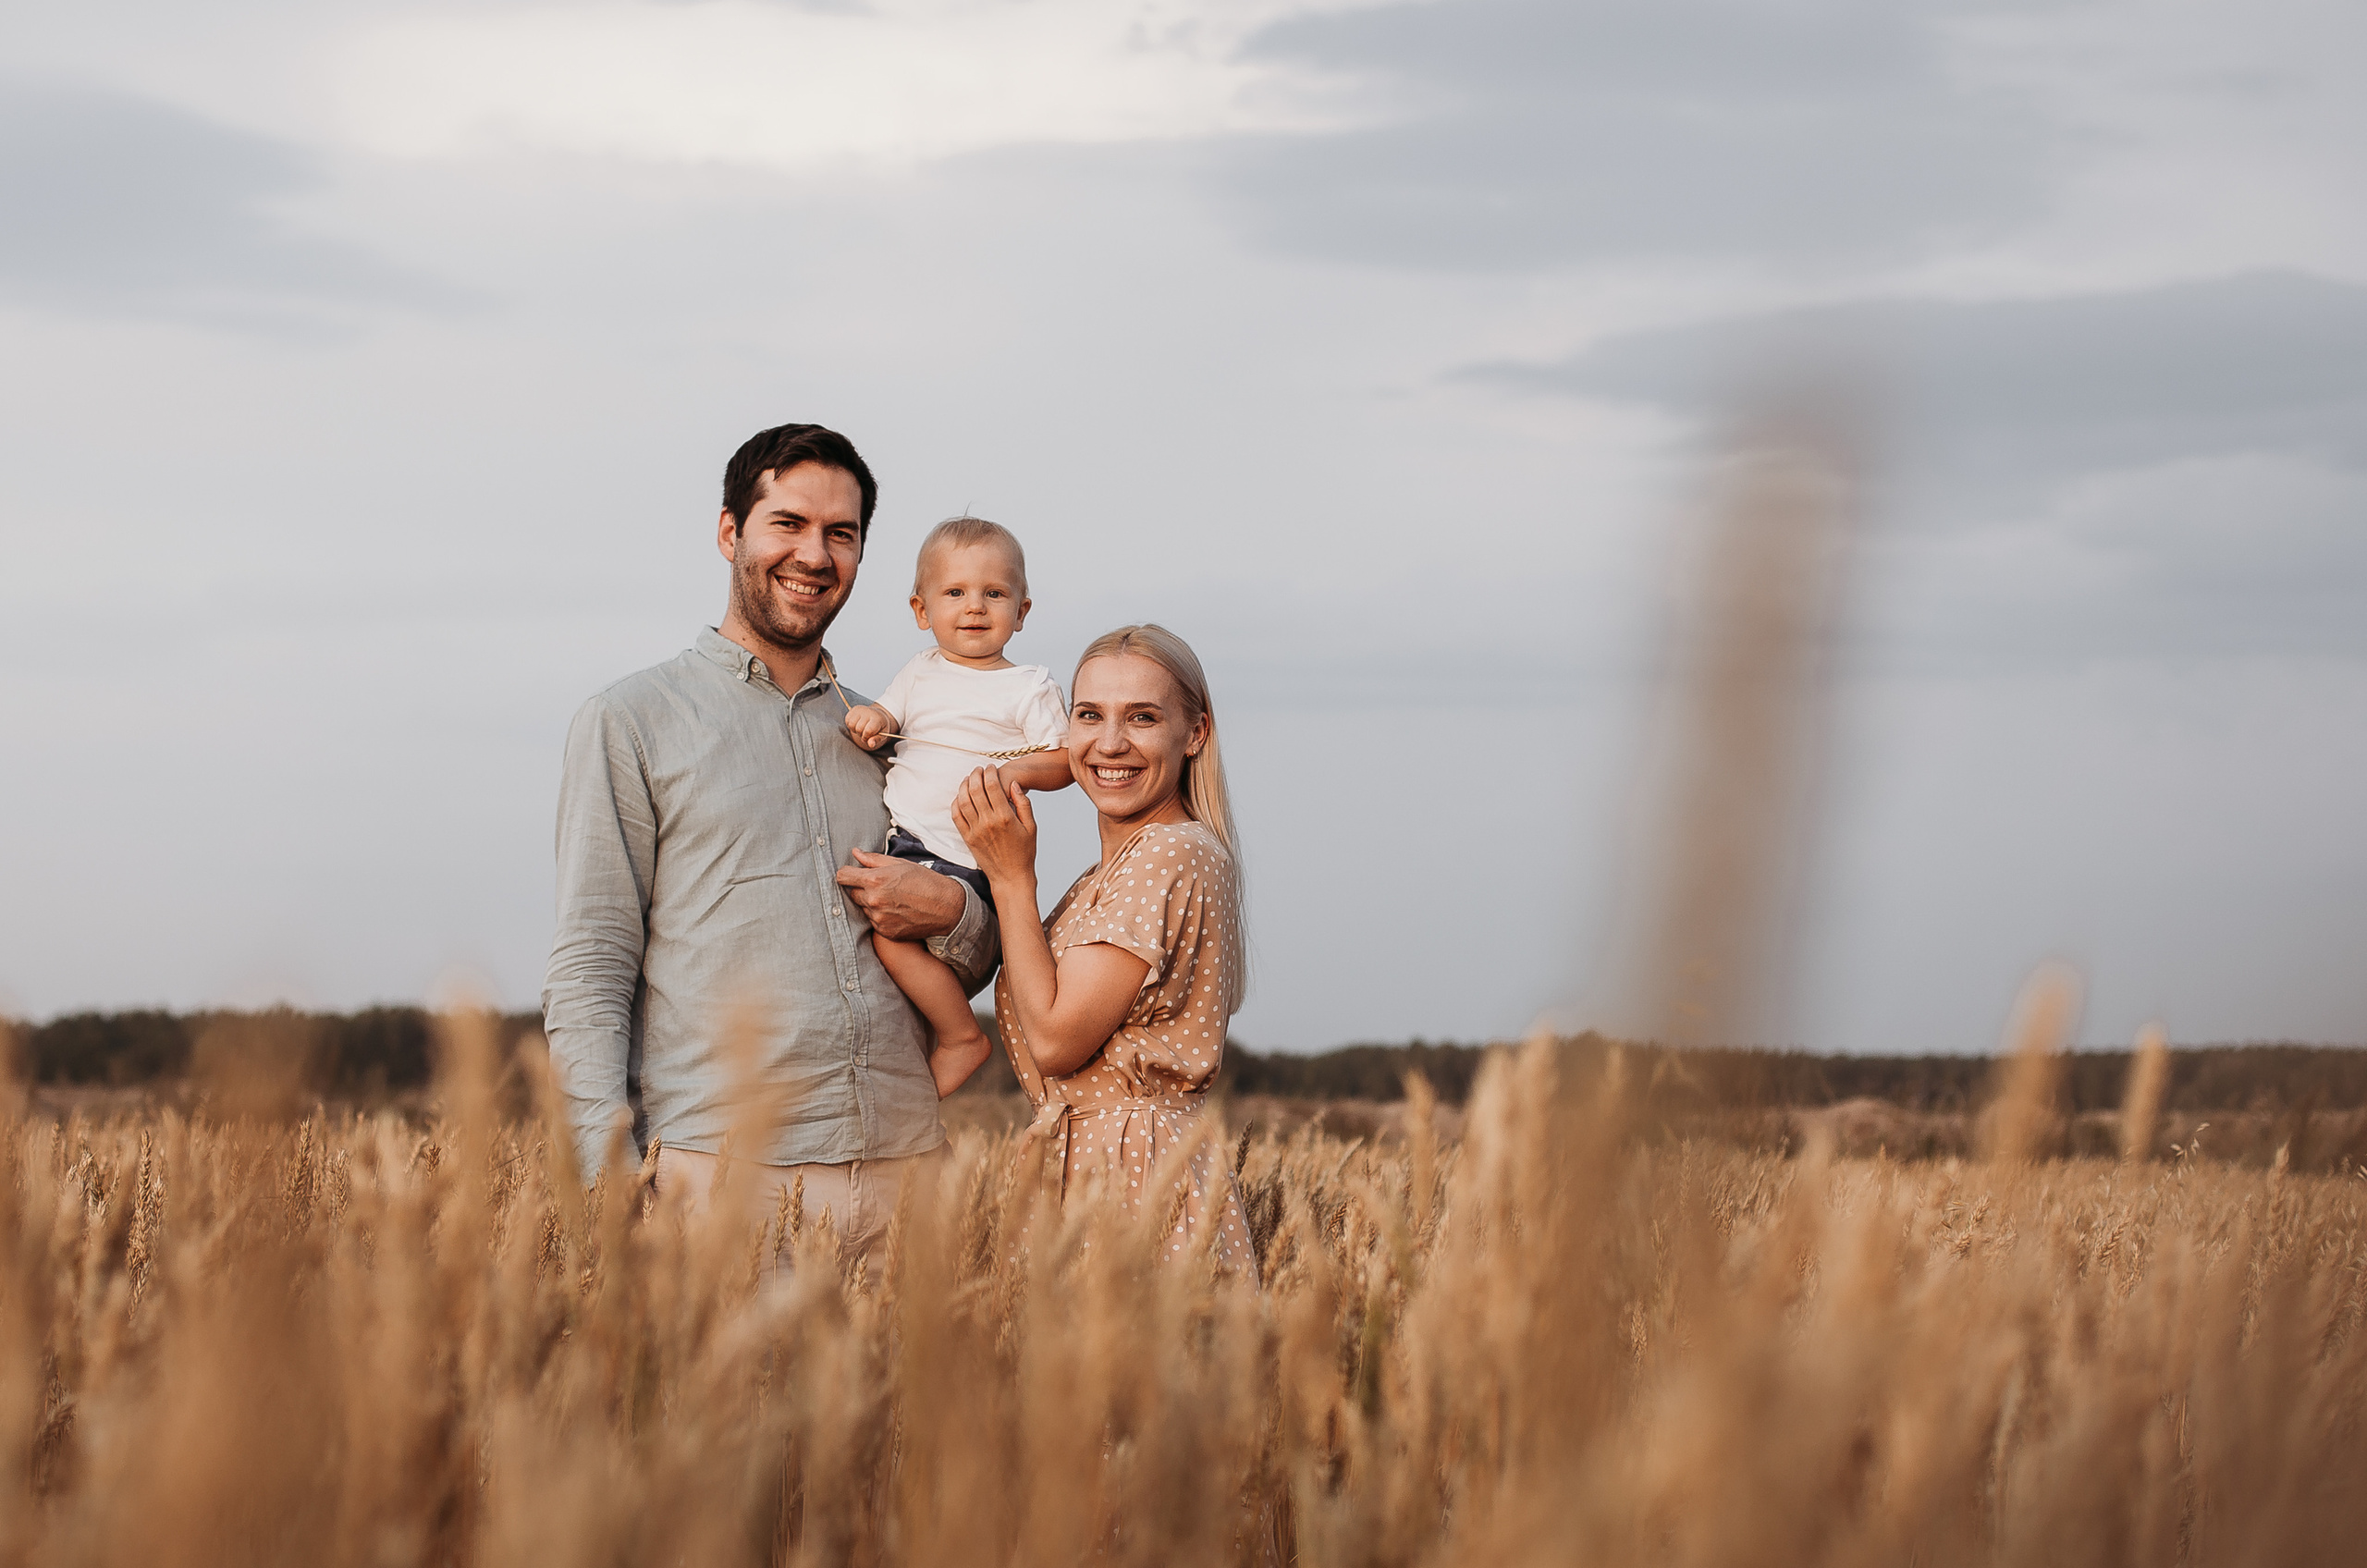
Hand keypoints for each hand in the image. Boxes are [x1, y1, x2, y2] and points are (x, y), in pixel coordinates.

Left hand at [835, 851, 965, 938]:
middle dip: (862, 889)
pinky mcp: (885, 931)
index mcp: (875, 880)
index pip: (842, 877)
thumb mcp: (900, 864)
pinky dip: (881, 917)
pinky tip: (897, 911)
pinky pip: (874, 922)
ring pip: (864, 909)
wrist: (946, 908)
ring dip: (872, 904)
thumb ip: (873, 860)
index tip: (851, 874)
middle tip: (881, 887)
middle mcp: (873, 900)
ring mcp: (878, 918)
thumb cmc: (925, 882)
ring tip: (893, 900)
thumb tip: (855, 853)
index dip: (846, 874)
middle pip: (852, 894)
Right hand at [844, 704, 892, 750]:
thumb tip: (870, 744)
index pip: (868, 731)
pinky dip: (851, 725)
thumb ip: (877, 740)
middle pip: (859, 728)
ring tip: (861, 729)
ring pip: (851, 725)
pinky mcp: (854, 709)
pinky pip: (847, 721)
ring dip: (855, 730)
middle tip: (866, 733)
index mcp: (877, 719)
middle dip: (861, 734)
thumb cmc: (880, 727)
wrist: (878, 715)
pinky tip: (857, 724)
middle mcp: (869, 712)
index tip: (868, 738)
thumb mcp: (883, 735)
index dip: (866, 737)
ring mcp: (861, 709)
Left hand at [952, 765, 1037, 887]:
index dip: (990, 773)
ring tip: (969, 779)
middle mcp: (988, 823)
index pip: (993, 786)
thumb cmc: (1024, 852)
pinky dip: (956, 802)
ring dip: (964, 786)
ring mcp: (975, 831)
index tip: (990, 768)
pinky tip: (961, 796)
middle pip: (975, 790)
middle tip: (978, 770)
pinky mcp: (967, 838)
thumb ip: (1023, 804)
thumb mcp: (1031, 827)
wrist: (1011, 878)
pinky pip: (956, 816)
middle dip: (975, 775)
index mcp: (1005, 818)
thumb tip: (1014, 784)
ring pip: (963, 801)